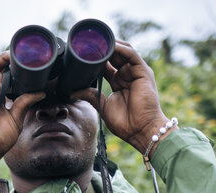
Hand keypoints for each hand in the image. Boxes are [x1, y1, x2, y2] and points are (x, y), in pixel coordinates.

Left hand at [72, 41, 175, 155]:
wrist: (141, 130)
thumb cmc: (125, 122)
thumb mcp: (103, 106)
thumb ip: (90, 95)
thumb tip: (72, 92)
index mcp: (118, 82)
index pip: (106, 64)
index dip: (95, 58)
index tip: (82, 52)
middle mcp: (127, 74)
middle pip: (114, 55)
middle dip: (102, 48)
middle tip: (87, 41)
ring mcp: (136, 72)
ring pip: (122, 51)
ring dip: (110, 45)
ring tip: (97, 40)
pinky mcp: (143, 71)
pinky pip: (131, 55)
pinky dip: (121, 48)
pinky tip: (110, 45)